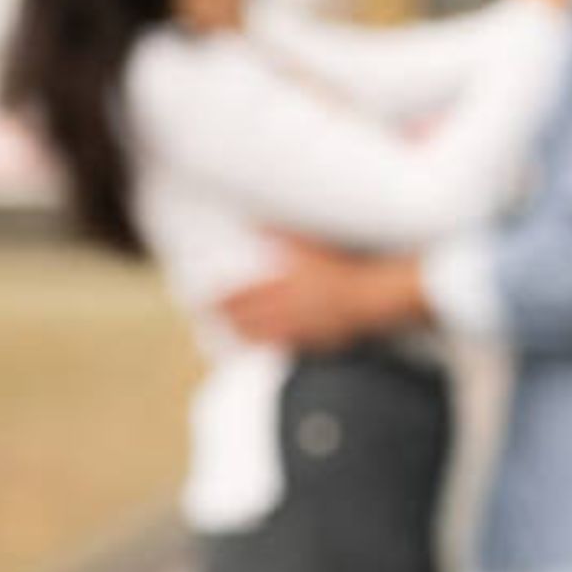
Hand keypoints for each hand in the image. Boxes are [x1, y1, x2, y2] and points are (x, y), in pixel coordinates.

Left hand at [219, 235, 421, 350]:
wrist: (369, 296)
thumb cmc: (340, 267)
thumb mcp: (310, 244)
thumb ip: (282, 235)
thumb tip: (257, 224)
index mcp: (277, 287)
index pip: (236, 298)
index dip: (216, 301)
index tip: (201, 301)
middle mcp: (281, 312)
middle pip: (243, 321)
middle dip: (225, 321)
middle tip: (211, 320)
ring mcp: (297, 330)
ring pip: (261, 337)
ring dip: (243, 336)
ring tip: (234, 335)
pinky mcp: (315, 341)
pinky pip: (285, 346)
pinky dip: (272, 346)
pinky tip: (272, 344)